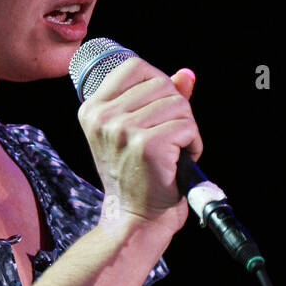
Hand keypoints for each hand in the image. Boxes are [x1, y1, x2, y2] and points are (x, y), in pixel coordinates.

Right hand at [79, 62, 201, 235]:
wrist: (135, 218)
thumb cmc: (136, 176)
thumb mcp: (135, 130)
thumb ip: (158, 98)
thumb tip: (186, 75)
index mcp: (92, 109)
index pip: (134, 67)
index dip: (157, 82)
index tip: (157, 111)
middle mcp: (102, 117)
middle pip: (162, 83)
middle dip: (176, 110)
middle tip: (166, 140)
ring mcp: (123, 130)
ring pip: (179, 104)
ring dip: (186, 129)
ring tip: (172, 152)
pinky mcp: (147, 145)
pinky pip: (187, 126)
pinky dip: (193, 145)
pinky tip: (178, 162)